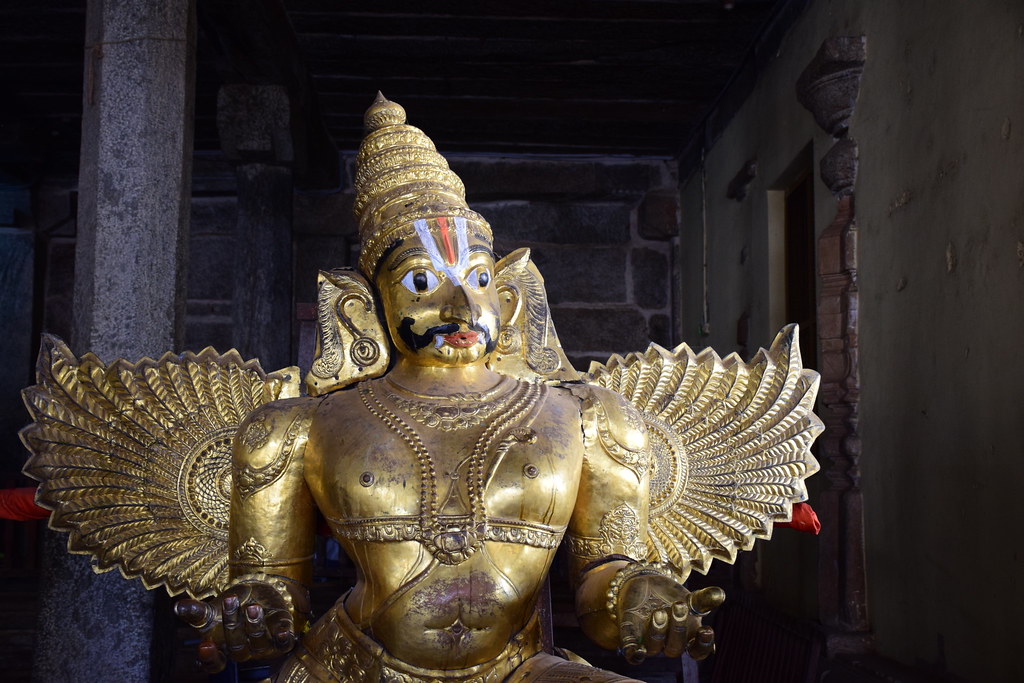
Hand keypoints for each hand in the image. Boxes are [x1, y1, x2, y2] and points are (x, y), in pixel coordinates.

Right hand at [175, 580, 298, 672]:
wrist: (259, 597)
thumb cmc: (232, 609)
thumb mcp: (213, 610)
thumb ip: (196, 612)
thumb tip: (178, 607)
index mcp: (223, 650)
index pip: (214, 663)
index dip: (209, 658)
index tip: (204, 646)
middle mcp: (243, 652)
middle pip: (237, 647)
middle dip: (232, 624)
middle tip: (229, 600)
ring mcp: (263, 648)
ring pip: (258, 643)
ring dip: (255, 625)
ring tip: (252, 607)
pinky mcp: (282, 640)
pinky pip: (283, 644)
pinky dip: (282, 638)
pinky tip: (281, 631)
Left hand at [615, 572, 723, 664]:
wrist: (642, 585)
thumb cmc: (670, 596)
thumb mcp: (688, 597)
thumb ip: (703, 599)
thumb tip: (720, 594)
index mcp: (687, 637)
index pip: (697, 650)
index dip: (702, 644)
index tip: (707, 630)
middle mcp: (668, 643)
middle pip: (675, 648)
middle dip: (678, 628)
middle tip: (679, 606)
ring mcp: (649, 641)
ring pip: (654, 648)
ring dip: (658, 632)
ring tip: (659, 612)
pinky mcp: (630, 636)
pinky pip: (631, 652)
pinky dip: (635, 654)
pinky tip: (638, 652)